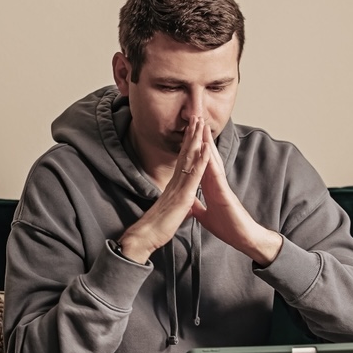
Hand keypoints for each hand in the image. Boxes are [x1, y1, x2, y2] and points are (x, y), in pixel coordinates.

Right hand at [118, 118, 210, 262]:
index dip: (188, 145)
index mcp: (174, 185)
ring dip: (196, 140)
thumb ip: (179, 205)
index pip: (183, 161)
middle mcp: (176, 181)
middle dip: (191, 135)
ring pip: (190, 159)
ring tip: (201, 123)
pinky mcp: (183, 195)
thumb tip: (185, 205)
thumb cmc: (157, 227)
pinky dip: (201, 160)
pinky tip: (206, 147)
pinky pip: (194, 174)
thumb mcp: (171, 213)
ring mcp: (179, 186)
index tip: (193, 130)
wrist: (146, 236)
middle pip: (185, 153)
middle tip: (196, 116)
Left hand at [190, 127, 282, 265]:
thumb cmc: (228, 226)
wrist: (242, 238)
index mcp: (210, 186)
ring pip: (213, 161)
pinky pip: (217, 176)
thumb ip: (197, 206)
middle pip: (207, 156)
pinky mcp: (225, 193)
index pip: (200, 163)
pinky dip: (212, 163)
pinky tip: (208, 152)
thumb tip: (189, 202)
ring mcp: (221, 186)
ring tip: (202, 127)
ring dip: (207, 144)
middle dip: (201, 139)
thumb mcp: (205, 215)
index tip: (186, 134)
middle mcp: (216, 182)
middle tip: (195, 119)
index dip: (193, 149)